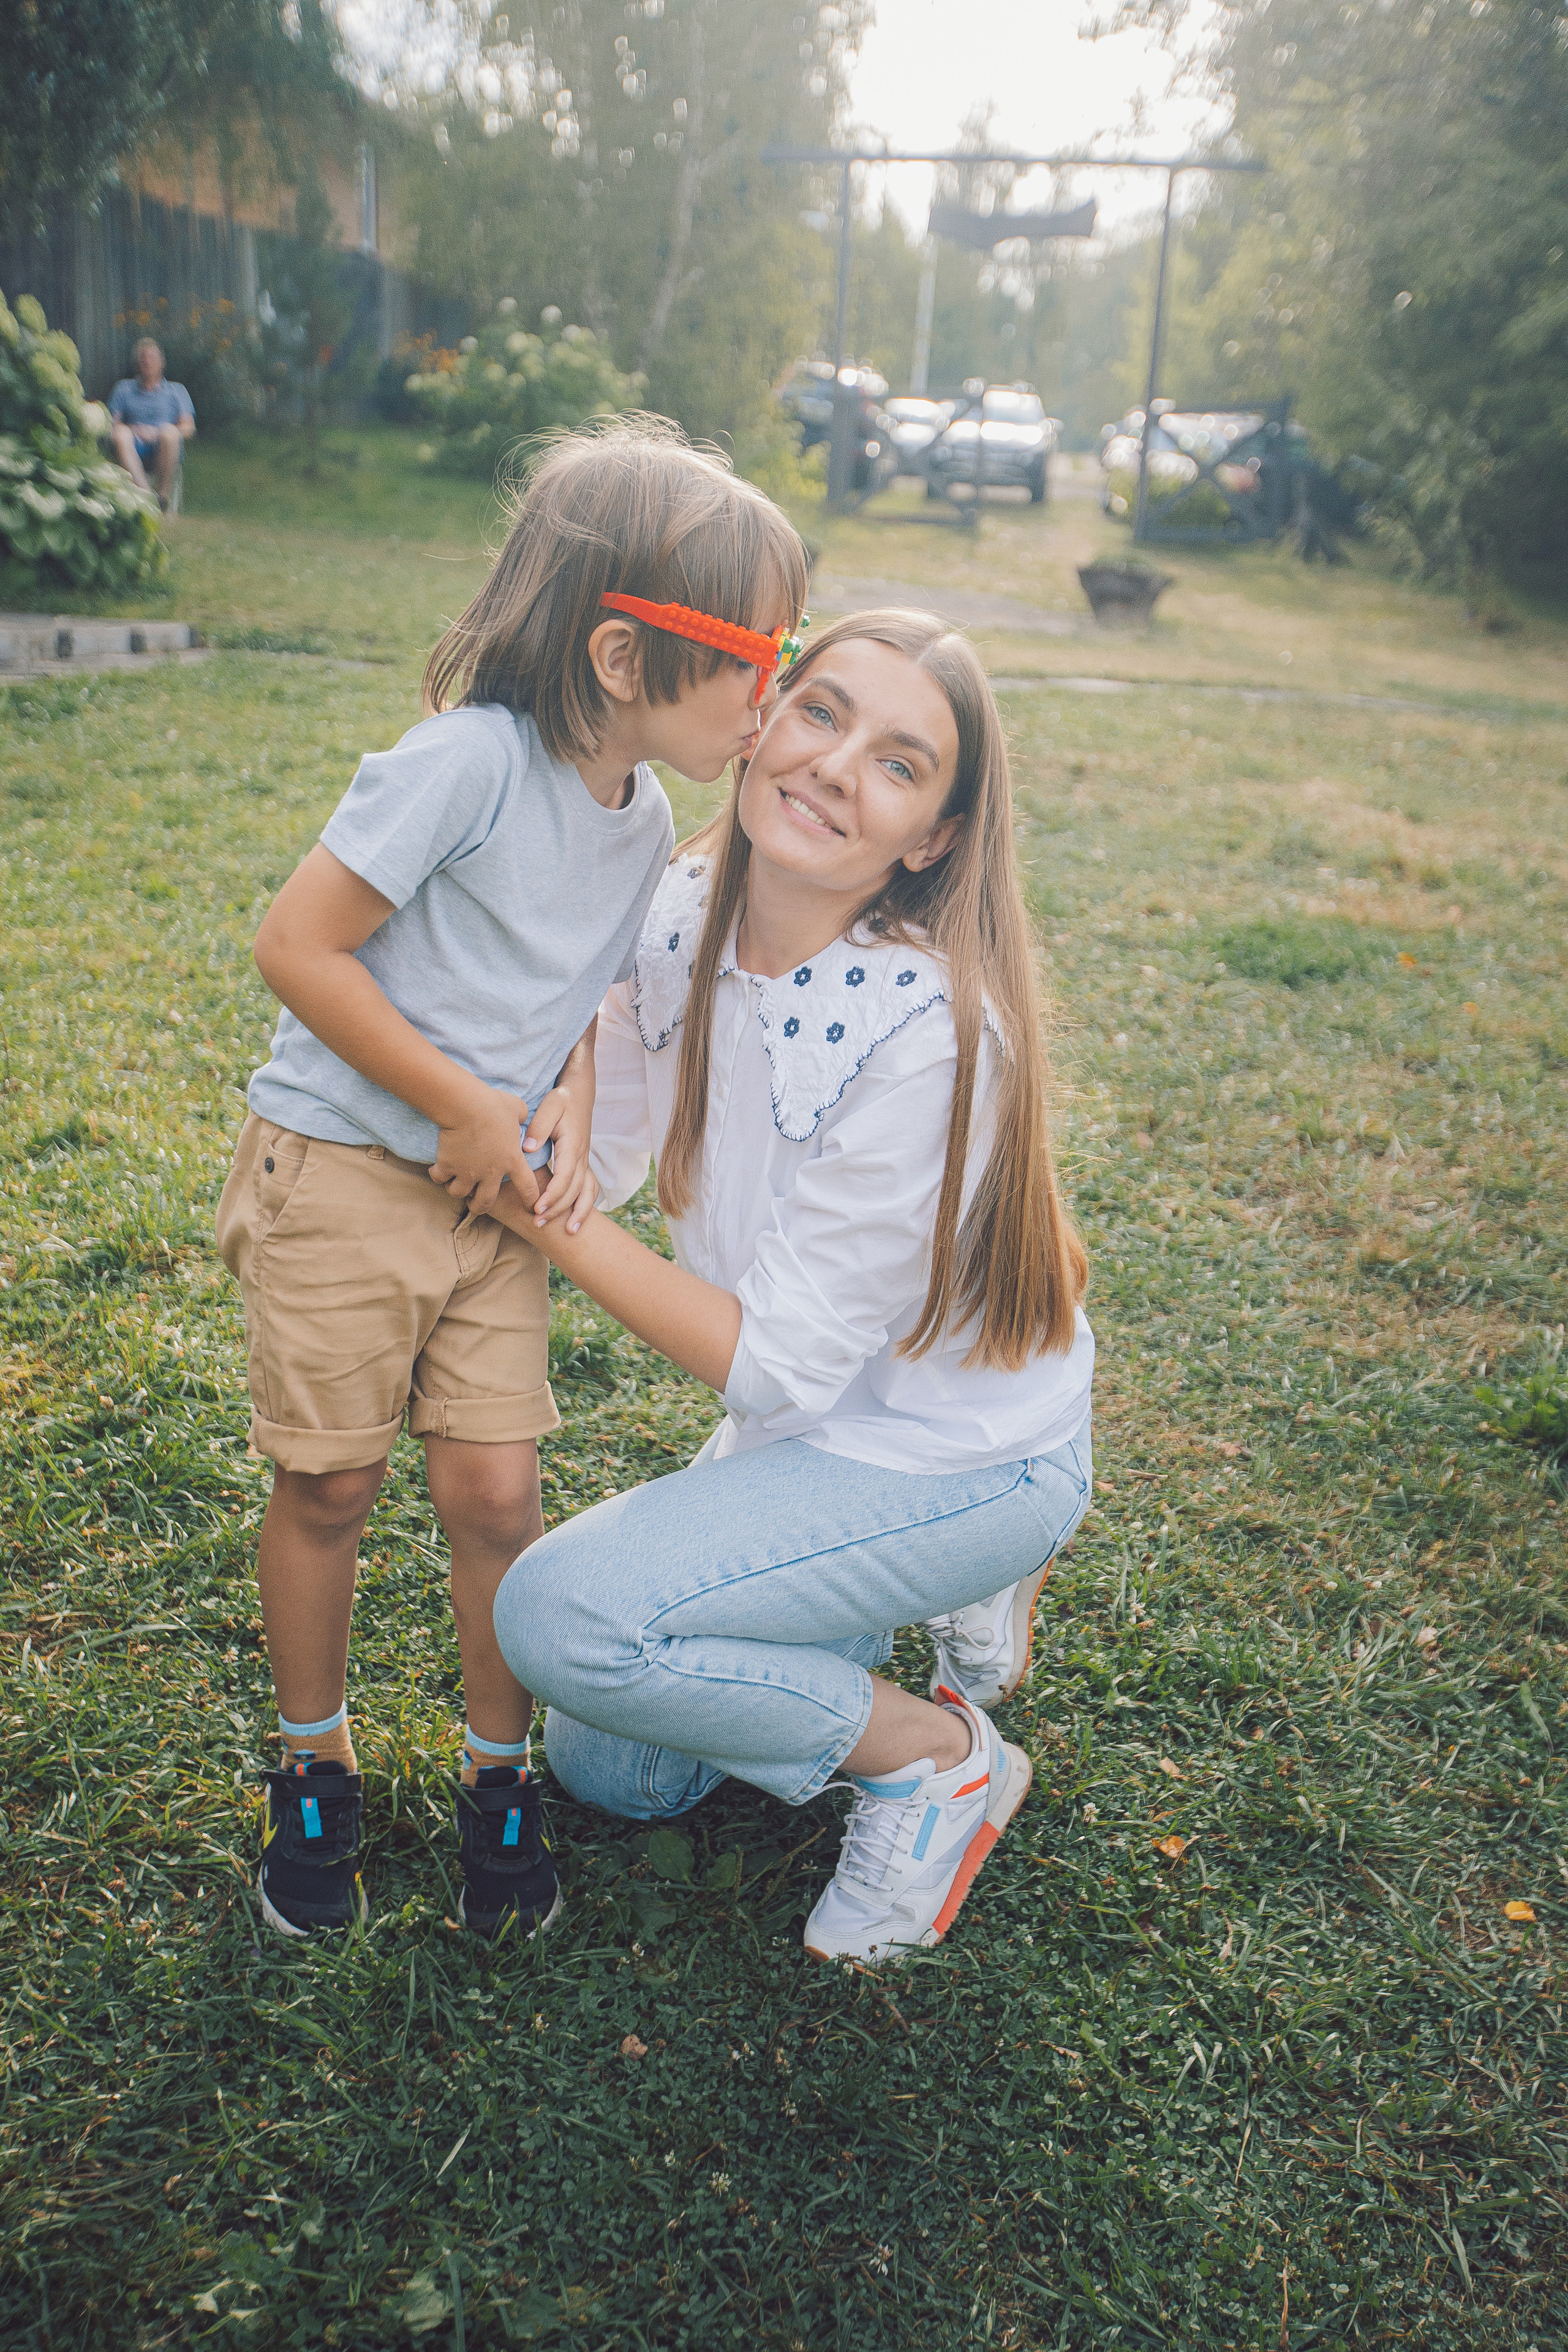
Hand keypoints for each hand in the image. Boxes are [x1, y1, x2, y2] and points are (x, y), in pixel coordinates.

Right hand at [429, 1081, 535, 1216]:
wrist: (465, 1105)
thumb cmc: (493, 1104)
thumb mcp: (516, 1108)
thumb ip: (521, 1116)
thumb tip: (521, 1117)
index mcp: (511, 1160)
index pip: (528, 1187)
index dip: (531, 1199)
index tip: (532, 1207)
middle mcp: (490, 1172)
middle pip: (485, 1202)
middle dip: (479, 1207)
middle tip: (475, 1204)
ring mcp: (467, 1171)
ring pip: (459, 1193)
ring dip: (457, 1190)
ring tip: (454, 1183)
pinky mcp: (447, 1166)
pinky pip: (439, 1179)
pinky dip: (438, 1175)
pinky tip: (437, 1169)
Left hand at [524, 1075, 599, 1234]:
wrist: (580, 1094)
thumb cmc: (562, 1100)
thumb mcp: (549, 1106)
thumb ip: (539, 1127)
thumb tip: (528, 1149)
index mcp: (572, 1144)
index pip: (564, 1176)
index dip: (552, 1195)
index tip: (537, 1208)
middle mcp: (582, 1156)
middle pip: (574, 1189)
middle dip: (558, 1210)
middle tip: (538, 1224)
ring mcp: (585, 1161)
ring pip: (586, 1192)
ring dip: (578, 1213)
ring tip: (569, 1233)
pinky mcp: (584, 1164)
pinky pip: (590, 1188)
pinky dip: (586, 1205)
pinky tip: (577, 1220)